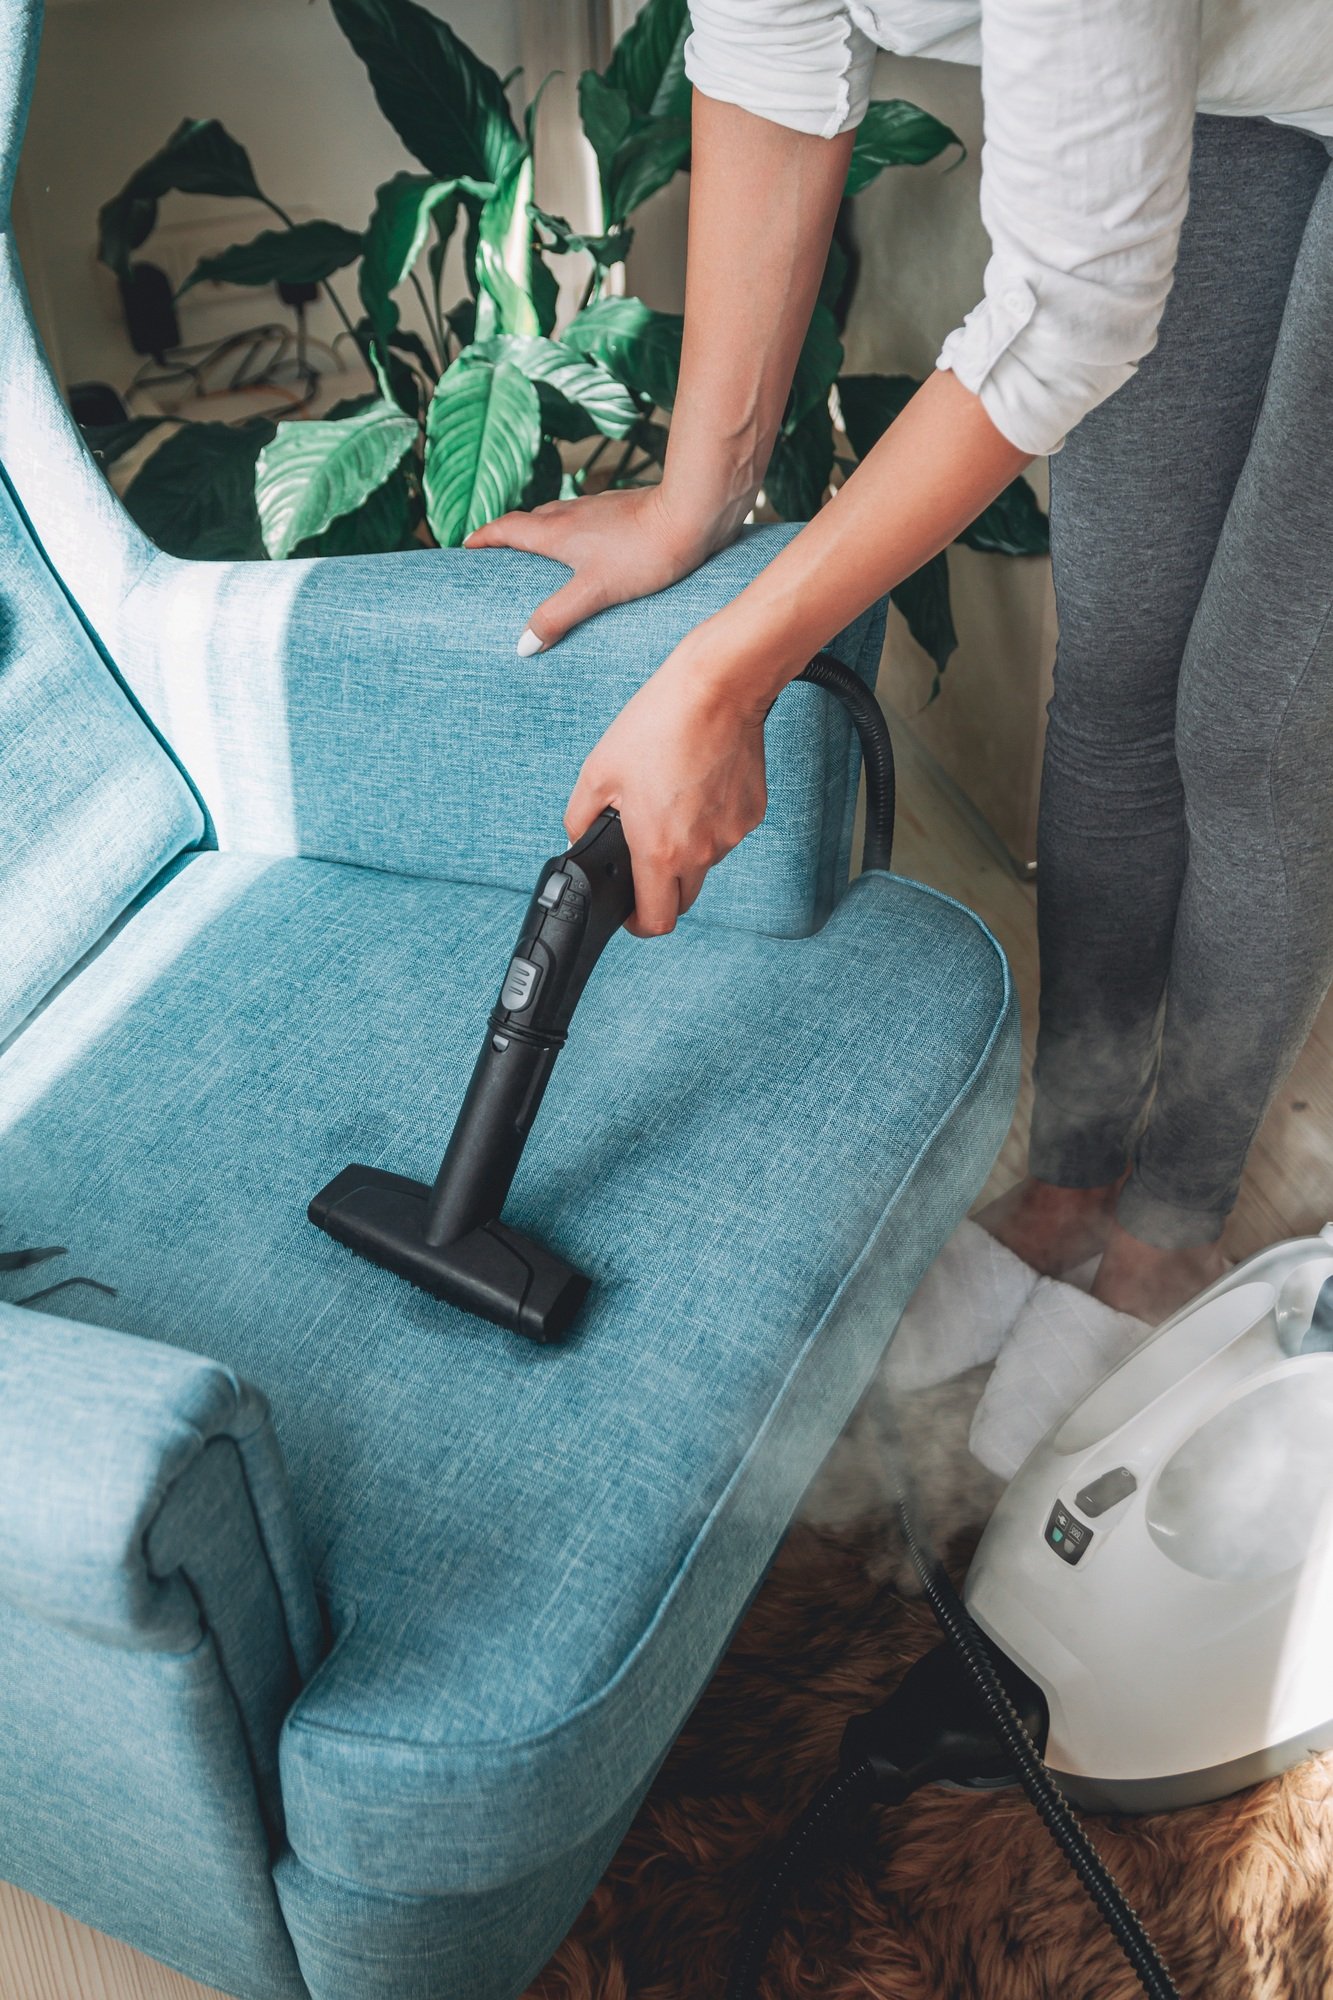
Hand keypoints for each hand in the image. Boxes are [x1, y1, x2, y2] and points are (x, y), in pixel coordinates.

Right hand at [463, 485, 727, 653]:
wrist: (693, 514)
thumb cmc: (645, 551)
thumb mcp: (595, 591)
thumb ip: (557, 616)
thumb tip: (522, 645)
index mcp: (556, 531)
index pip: (507, 529)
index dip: (484, 537)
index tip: (466, 546)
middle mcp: (573, 514)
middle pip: (530, 521)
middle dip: (509, 536)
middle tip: (498, 557)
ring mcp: (600, 510)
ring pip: (560, 519)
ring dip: (544, 534)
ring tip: (542, 559)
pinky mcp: (625, 512)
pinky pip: (588, 523)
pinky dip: (576, 536)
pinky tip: (593, 554)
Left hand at [564, 627, 768, 936]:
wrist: (716, 689)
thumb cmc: (659, 724)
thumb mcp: (597, 772)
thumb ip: (578, 819)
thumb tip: (577, 839)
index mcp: (660, 851)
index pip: (656, 921)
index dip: (638, 924)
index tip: (630, 914)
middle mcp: (702, 852)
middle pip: (682, 899)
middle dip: (661, 889)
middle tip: (645, 853)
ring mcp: (731, 834)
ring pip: (705, 862)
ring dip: (686, 849)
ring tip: (671, 800)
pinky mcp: (751, 813)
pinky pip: (726, 832)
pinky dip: (710, 822)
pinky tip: (697, 786)